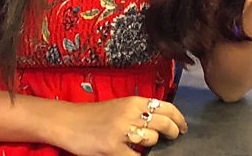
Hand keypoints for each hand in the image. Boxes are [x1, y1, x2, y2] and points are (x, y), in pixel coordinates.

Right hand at [56, 96, 186, 155]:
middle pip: (164, 124)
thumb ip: (139, 112)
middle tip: (173, 138)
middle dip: (173, 133)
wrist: (67, 121)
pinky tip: (131, 154)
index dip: (179, 119)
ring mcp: (121, 131)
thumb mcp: (119, 107)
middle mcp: (129, 113)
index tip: (183, 127)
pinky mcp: (112, 148)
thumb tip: (164, 122)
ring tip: (142, 145)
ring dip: (152, 145)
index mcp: (133, 101)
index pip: (166, 107)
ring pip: (152, 140)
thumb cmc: (94, 115)